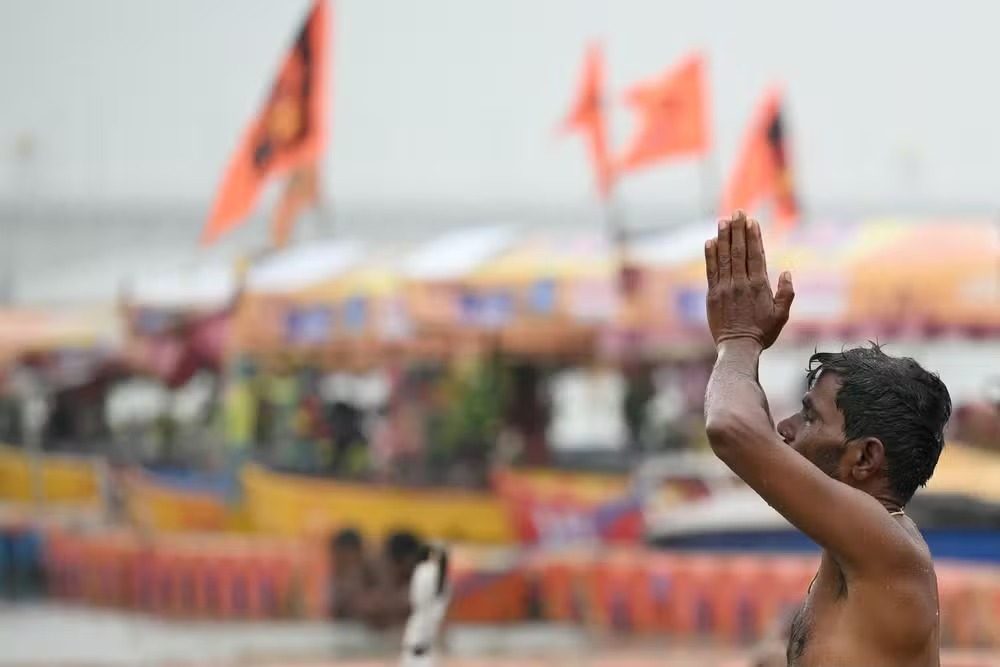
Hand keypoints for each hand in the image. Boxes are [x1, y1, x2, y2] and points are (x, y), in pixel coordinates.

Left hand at [704, 211, 794, 348]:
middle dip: (738, 230)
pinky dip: (711, 255)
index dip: (753, 236)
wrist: (738, 347)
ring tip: (723, 220)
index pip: (756, 255)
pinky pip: (711, 271)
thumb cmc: (762, 332)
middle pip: (739, 251)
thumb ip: (786, 293)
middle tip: (737, 212)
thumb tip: (786, 272)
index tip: (752, 220)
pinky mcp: (713, 295)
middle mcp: (741, 283)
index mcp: (759, 286)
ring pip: (724, 257)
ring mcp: (725, 288)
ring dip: (724, 237)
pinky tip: (710, 241)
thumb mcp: (782, 315)